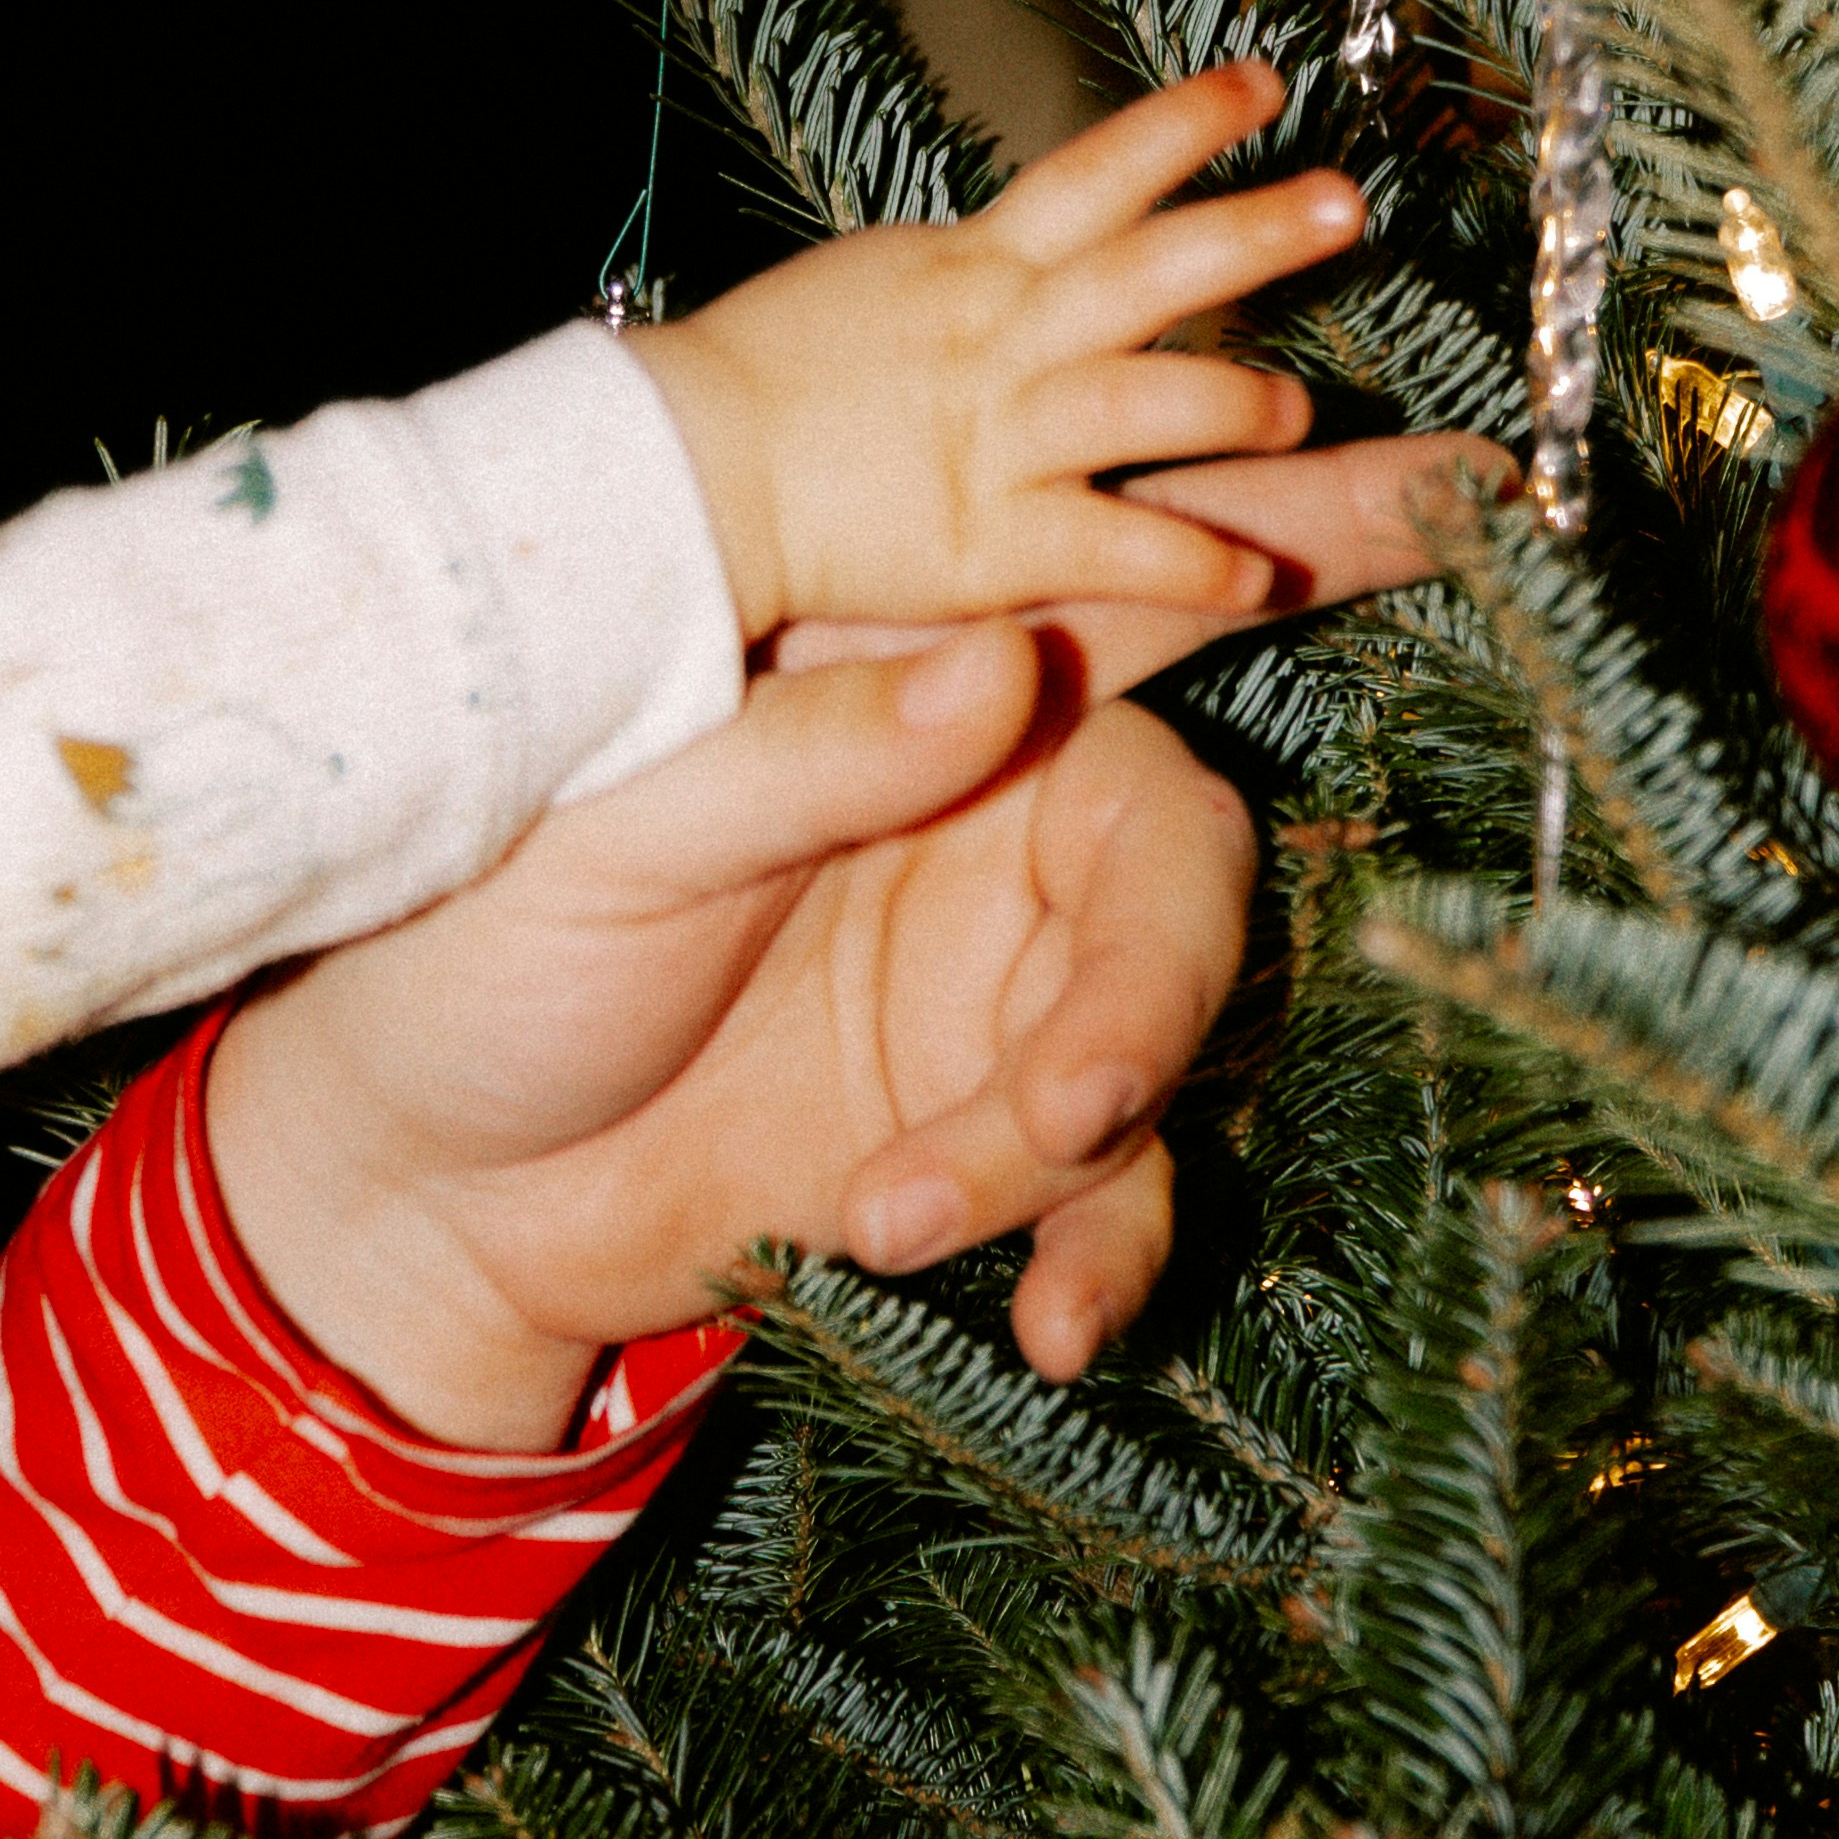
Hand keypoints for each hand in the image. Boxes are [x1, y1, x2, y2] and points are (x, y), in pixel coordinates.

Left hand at [202, 622, 1258, 1450]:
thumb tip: (998, 672)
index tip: (1420, 508)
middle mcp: (988, 826)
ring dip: (1068, 1150)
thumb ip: (806, 755)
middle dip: (1146, 989)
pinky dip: (1101, 1257)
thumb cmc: (479, 956)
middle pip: (1171, 873)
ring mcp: (1000, 992)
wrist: (418, 1188)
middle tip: (1065, 1101)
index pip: (1112, 615)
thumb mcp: (611, 838)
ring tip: (898, 1216)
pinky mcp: (992, 1145)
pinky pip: (1106, 1192)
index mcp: (902, 692)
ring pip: (1142, 1045)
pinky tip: (1057, 1330)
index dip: (1294, 546)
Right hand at [634, 65, 1463, 642]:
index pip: (1094, 173)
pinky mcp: (990, 540)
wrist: (675, 472)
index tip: (1262, 88)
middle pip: (1151, 266)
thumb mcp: (869, 288)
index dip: (1183, 126)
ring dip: (1238, 399)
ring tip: (1300, 407)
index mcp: (971, 268)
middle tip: (1350, 203)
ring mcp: (1001, 436)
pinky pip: (1114, 547)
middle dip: (1255, 231)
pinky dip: (1191, 561)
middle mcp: (1002, 337)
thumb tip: (1013, 258)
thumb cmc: (760, 383)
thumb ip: (960, 280)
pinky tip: (1253, 576)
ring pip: (1149, 399)